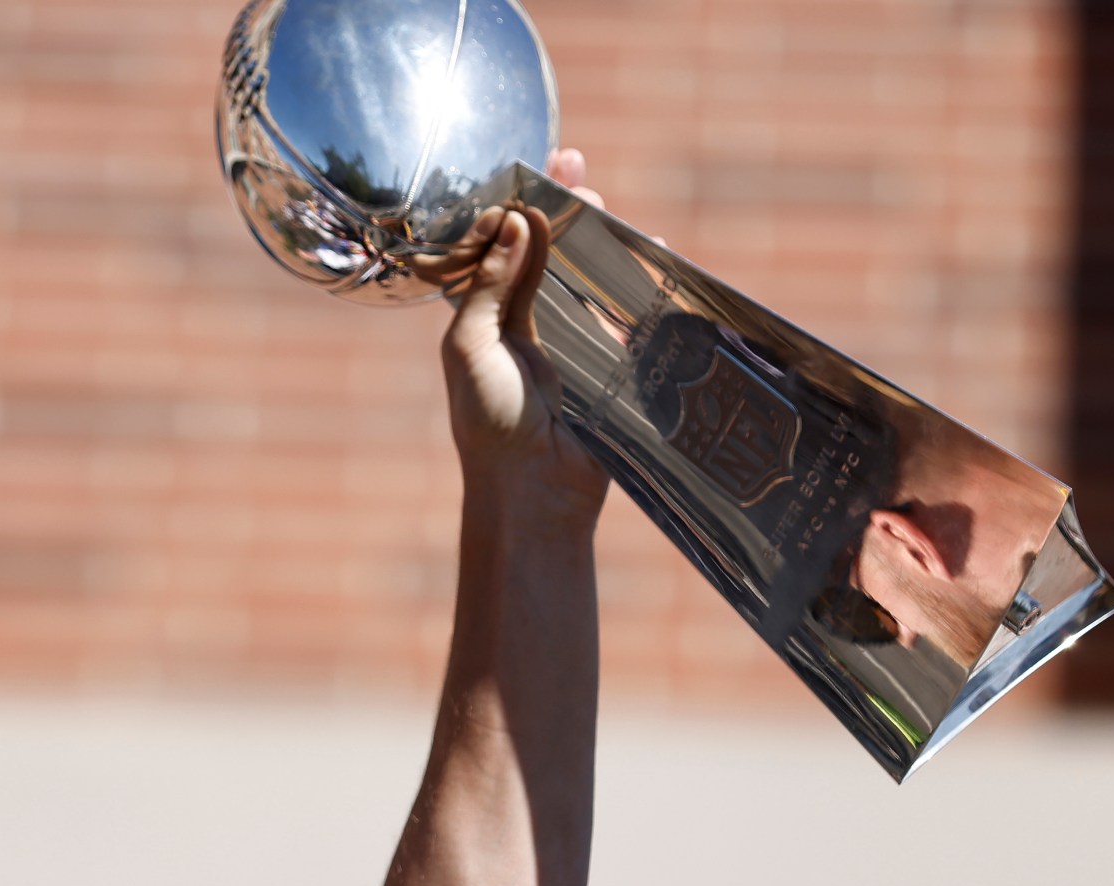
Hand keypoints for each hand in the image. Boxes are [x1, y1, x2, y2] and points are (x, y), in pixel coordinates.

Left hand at [433, 147, 610, 509]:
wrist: (534, 488)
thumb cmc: (489, 421)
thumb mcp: (471, 346)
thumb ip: (491, 285)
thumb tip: (512, 220)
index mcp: (479, 317)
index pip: (495, 248)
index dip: (509, 208)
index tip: (527, 171)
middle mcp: (520, 322)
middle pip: (541, 248)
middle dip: (556, 206)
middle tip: (571, 168)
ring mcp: (564, 338)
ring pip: (579, 269)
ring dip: (589, 229)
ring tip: (594, 194)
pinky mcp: (603, 358)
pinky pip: (617, 304)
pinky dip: (629, 271)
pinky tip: (641, 241)